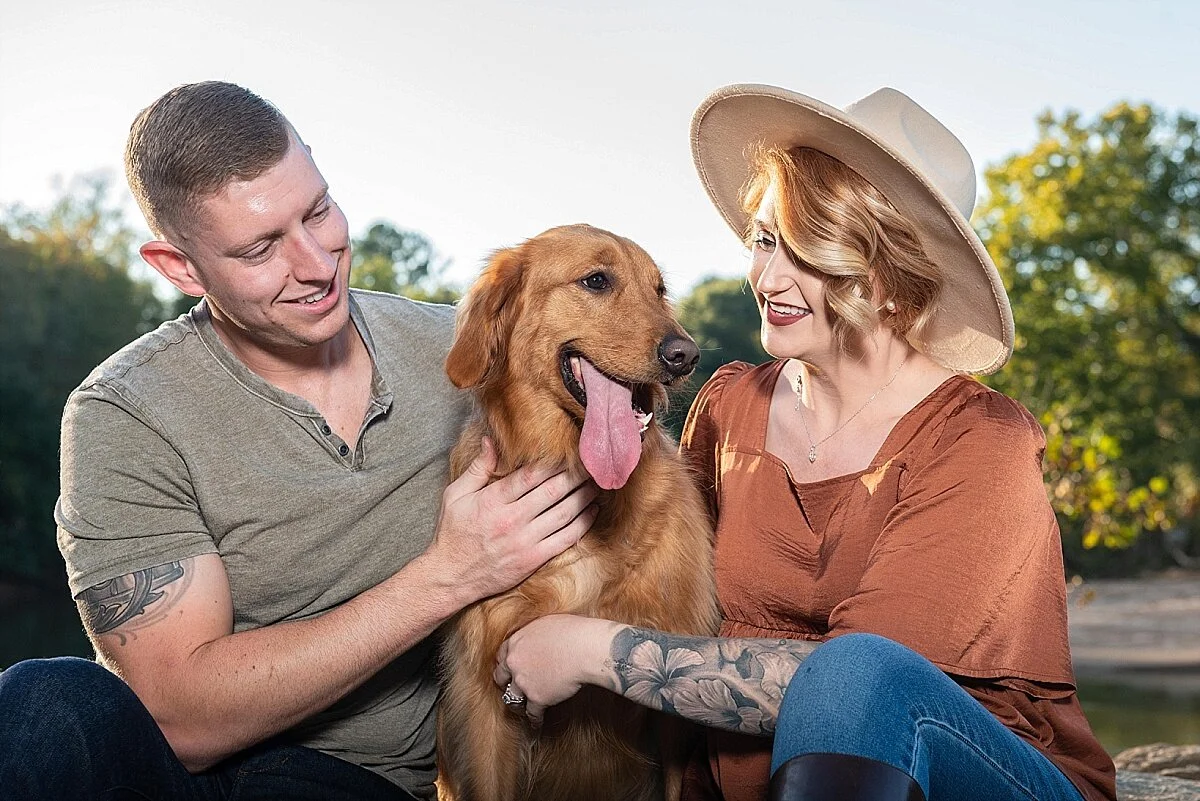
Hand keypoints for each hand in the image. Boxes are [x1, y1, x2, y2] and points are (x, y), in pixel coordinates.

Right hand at [429, 437, 598, 602]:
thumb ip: (478, 468)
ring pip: (564, 513)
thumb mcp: (455, 496)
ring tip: (596, 483)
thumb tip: (491, 440)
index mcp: (493, 500)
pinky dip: (583, 523)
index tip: (569, 451)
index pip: (531, 475)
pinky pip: (565, 539)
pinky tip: (592, 511)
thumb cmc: (452, 534)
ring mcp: (524, 541)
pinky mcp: (533, 560)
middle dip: (575, 475)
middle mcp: (511, 520)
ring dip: (584, 496)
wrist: (450, 577)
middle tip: (591, 464)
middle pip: (552, 491)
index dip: (554, 462)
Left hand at [493, 614, 621, 726]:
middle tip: (510, 686)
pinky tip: (537, 722)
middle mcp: (515, 662)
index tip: (508, 668)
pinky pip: (532, 713)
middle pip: (501, 677)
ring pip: (512, 698)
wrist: (586, 649)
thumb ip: (535, 634)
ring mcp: (524, 682)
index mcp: (516, 642)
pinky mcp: (537, 698)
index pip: (502, 655)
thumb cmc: (573, 631)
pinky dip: (535, 719)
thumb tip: (540, 638)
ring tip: (521, 707)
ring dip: (517, 703)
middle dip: (505, 683)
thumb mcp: (547, 623)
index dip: (505, 663)